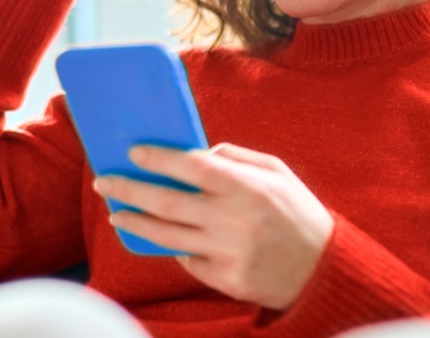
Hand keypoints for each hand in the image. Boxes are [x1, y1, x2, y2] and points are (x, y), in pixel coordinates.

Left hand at [93, 143, 335, 309]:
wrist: (323, 270)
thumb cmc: (299, 214)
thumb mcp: (279, 174)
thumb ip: (238, 157)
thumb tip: (198, 151)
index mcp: (247, 187)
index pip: (191, 166)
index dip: (159, 158)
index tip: (133, 152)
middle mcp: (233, 219)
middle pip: (166, 202)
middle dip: (130, 189)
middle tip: (105, 182)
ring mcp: (226, 252)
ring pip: (166, 235)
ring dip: (135, 222)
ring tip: (116, 213)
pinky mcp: (224, 279)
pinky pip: (187, 260)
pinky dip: (173, 247)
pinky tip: (162, 237)